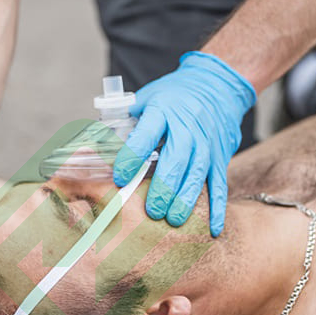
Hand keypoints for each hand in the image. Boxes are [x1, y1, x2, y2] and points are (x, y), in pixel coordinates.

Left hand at [113, 51, 255, 236]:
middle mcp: (187, 127)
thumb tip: (94, 147)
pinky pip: (220, 184)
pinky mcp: (221, 156)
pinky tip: (213, 229)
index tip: (120, 177)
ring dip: (185, 199)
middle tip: (152, 211)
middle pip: (176, 159)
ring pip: (198, 174)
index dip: (133, 156)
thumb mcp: (146, 99)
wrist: (216, 85)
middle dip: (164, 187)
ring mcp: (207, 143)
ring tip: (173, 220)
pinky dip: (218, 208)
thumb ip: (124, 122)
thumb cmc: (173, 96)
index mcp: (163, 111)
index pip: (147, 134)